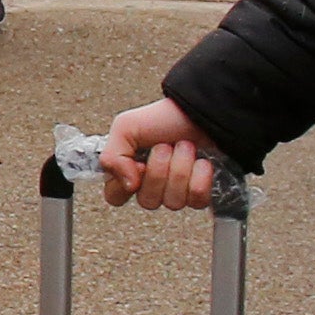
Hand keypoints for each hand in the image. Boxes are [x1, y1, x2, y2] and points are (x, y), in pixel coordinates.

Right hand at [97, 98, 219, 210]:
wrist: (203, 112)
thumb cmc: (167, 118)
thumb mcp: (127, 126)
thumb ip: (112, 156)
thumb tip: (127, 184)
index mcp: (129, 171)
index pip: (115, 196)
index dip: (126, 184)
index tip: (138, 164)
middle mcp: (151, 185)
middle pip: (147, 201)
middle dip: (160, 169)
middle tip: (165, 147)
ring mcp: (176, 193)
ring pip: (173, 202)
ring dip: (181, 167)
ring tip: (185, 147)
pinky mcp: (199, 195)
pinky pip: (197, 200)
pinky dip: (200, 176)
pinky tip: (201, 162)